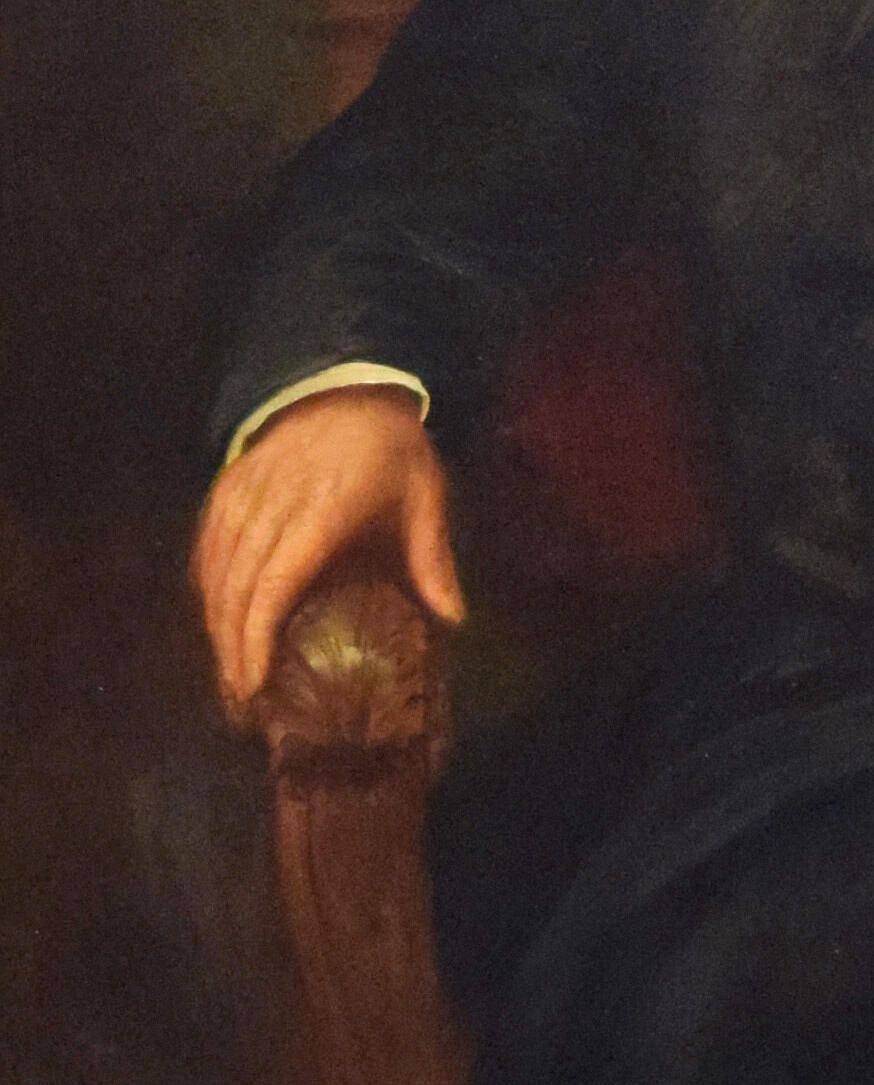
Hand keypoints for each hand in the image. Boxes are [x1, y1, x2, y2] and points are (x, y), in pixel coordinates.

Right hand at [190, 386, 463, 712]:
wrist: (347, 381)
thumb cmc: (391, 447)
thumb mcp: (423, 496)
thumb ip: (431, 558)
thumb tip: (455, 619)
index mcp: (321, 512)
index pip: (274, 586)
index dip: (256, 640)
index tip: (252, 685)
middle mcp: (271, 505)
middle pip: (235, 590)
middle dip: (231, 650)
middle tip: (240, 703)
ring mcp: (241, 494)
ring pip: (214, 573)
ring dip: (215, 627)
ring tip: (229, 675)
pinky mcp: (225, 487)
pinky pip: (206, 548)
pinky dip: (207, 590)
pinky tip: (217, 622)